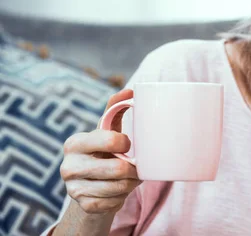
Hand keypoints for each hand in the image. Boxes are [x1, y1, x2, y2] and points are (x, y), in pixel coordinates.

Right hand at [60, 89, 141, 214]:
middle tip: (136, 166)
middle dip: (133, 169)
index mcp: (75, 143)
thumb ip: (116, 108)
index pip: (109, 140)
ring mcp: (73, 189)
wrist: (91, 185)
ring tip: (129, 177)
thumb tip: (131, 90)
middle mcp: (68, 166)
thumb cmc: (103, 150)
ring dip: (131, 183)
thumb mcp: (106, 130)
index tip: (127, 144)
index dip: (125, 143)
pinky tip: (118, 189)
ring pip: (120, 187)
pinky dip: (123, 196)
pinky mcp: (84, 206)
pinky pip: (115, 202)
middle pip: (118, 169)